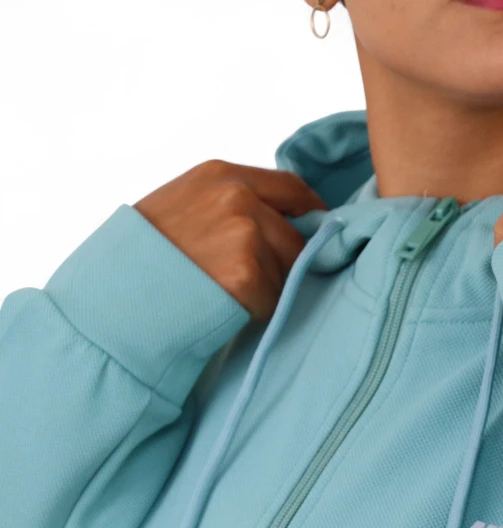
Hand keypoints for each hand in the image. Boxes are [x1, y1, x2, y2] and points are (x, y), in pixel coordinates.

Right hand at [133, 160, 328, 321]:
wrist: (116, 296)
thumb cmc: (146, 258)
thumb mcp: (183, 207)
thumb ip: (232, 204)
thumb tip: (288, 219)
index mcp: (221, 175)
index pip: (291, 188)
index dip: (311, 215)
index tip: (320, 234)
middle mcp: (237, 198)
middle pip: (297, 236)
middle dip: (287, 263)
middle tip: (254, 281)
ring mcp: (244, 235)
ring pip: (289, 269)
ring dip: (270, 288)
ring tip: (227, 292)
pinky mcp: (246, 274)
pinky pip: (274, 298)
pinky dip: (258, 309)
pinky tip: (225, 306)